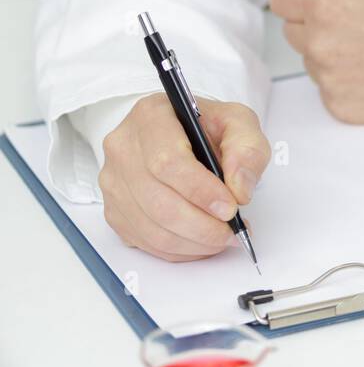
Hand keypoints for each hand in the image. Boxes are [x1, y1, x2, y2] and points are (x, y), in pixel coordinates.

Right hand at [99, 95, 270, 262]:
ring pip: (151, 228)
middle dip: (202, 225)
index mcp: (150, 116)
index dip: (201, 191)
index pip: (168, 161)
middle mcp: (123, 148)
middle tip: (232, 230)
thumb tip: (239, 188)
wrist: (182, 133)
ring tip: (223, 237)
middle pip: (158, 201)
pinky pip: (146, 242)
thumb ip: (247, 149)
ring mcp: (114, 182)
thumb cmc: (206, 127)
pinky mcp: (114, 210)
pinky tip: (202, 241)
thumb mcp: (237, 122)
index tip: (230, 207)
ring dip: (194, 242)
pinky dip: (180, 250)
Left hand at [269, 0, 363, 123]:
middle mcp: (319, 43)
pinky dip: (343, 81)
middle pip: (292, 31)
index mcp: (324, 3)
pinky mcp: (339, 106)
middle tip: (357, 21)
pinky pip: (326, 89)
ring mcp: (328, 78)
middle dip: (314, 24)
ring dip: (329, 53)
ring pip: (310, 60)